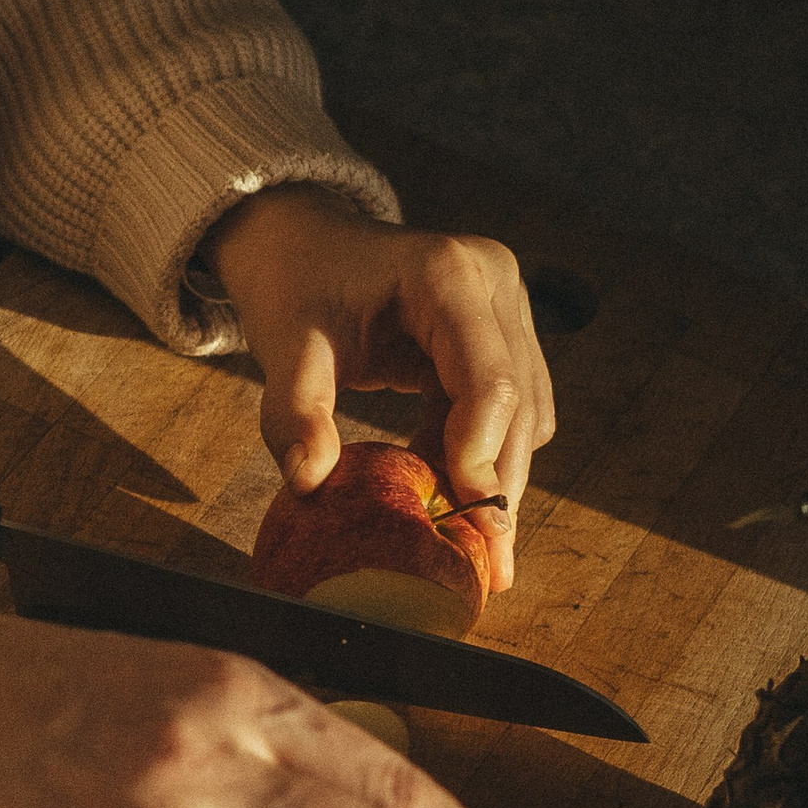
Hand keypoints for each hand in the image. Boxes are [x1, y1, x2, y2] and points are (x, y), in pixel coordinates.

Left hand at [202, 186, 553, 588]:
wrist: (299, 243)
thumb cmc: (294, 284)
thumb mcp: (285, 344)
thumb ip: (294, 410)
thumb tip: (308, 481)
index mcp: (447, 273)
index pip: (489, 377)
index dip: (480, 451)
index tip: (463, 518)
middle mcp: (494, 282)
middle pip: (517, 403)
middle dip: (497, 484)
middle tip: (486, 564)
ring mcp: (504, 306)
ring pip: (523, 413)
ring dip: (491, 474)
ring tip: (460, 537)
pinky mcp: (500, 332)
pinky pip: (505, 408)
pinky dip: (476, 453)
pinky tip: (442, 490)